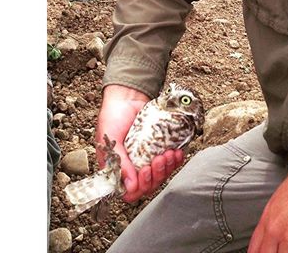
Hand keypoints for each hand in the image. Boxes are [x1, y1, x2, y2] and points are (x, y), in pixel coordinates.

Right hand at [96, 84, 184, 202]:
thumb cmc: (113, 116)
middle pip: (148, 186)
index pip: (130, 192)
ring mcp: (147, 157)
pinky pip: (170, 162)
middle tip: (158, 160)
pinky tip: (177, 152)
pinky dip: (175, 160)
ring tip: (169, 154)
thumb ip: (119, 162)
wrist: (128, 96)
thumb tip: (130, 187)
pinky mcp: (159, 147)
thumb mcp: (110, 139)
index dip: (140, 187)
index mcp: (118, 169)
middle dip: (156, 176)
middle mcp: (133, 166)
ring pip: (161, 175)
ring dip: (167, 168)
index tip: (145, 171)